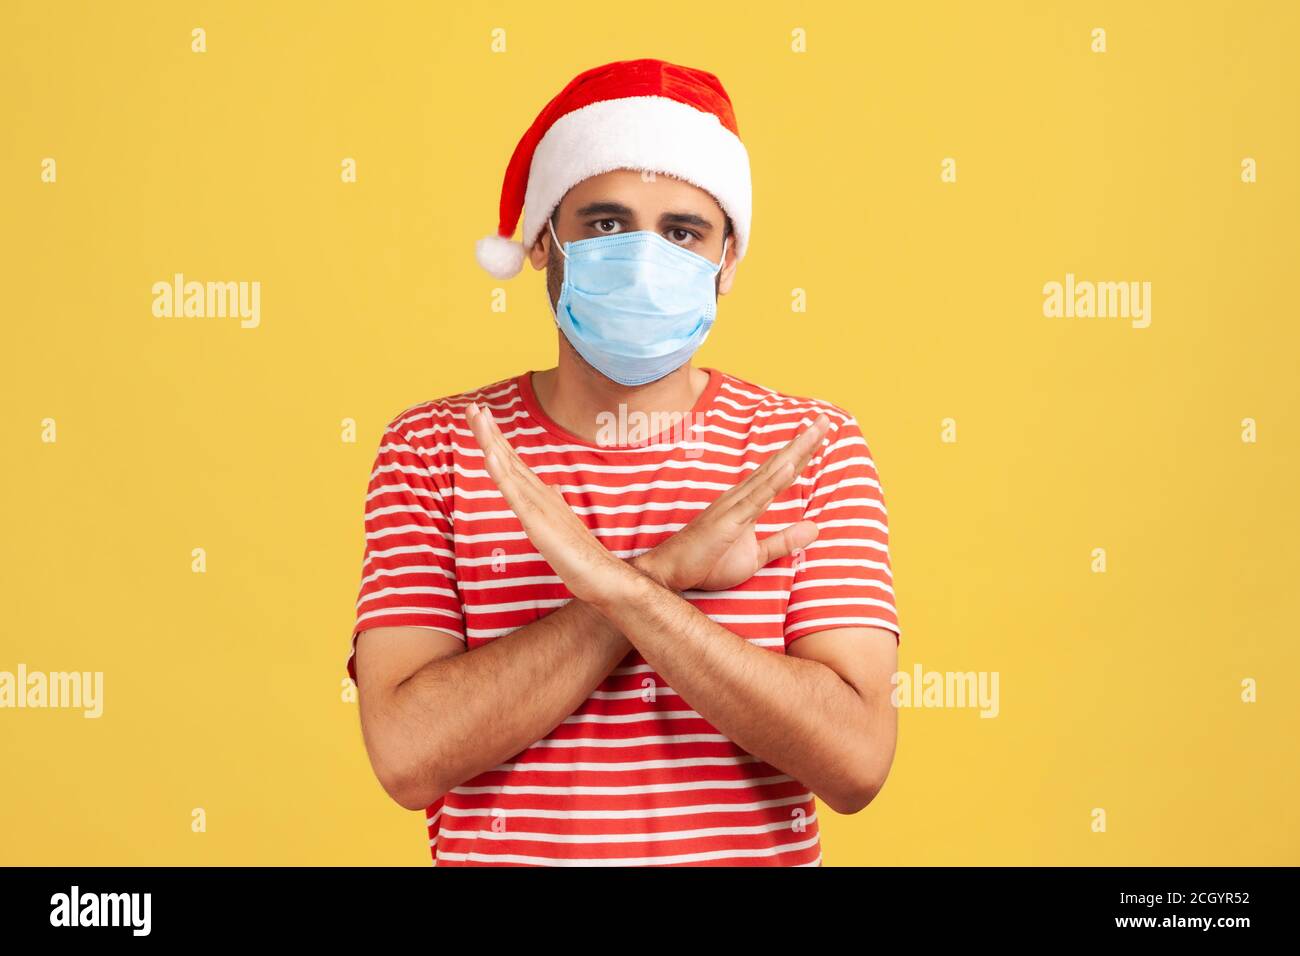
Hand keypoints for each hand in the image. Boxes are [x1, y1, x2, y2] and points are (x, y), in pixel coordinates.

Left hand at [465, 400, 639, 606]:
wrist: (602, 575)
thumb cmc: (582, 554)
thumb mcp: (561, 524)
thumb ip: (554, 503)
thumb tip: (552, 487)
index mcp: (541, 494)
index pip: (514, 462)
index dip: (497, 439)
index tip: (482, 416)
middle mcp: (540, 493)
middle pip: (508, 457)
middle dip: (489, 430)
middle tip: (472, 405)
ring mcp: (538, 505)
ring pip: (508, 468)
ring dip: (491, 440)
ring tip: (477, 416)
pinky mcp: (537, 522)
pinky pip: (514, 494)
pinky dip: (501, 472)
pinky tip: (490, 455)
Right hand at [642, 413, 830, 591]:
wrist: (673, 572)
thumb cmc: (709, 562)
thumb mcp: (756, 556)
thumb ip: (784, 541)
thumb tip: (815, 528)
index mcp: (748, 501)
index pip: (780, 473)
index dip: (801, 453)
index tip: (820, 433)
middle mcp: (741, 496)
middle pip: (778, 464)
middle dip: (803, 442)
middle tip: (825, 419)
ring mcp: (735, 506)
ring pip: (770, 474)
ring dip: (794, 453)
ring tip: (814, 433)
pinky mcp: (729, 520)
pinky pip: (755, 500)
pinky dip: (773, 482)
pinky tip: (789, 466)